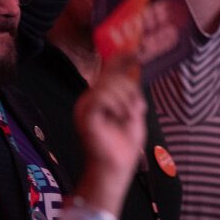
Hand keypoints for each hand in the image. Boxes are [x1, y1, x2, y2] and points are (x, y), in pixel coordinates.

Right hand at [75, 56, 146, 178]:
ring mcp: (85, 107)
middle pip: (112, 77)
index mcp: (101, 97)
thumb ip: (132, 91)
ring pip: (108, 85)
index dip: (119, 59)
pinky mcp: (85, 115)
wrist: (115, 168)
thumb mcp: (133, 111)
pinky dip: (117, 105)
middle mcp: (90, 99)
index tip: (133, 51)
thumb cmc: (124, 144)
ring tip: (128, 117)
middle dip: (129, 90)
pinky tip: (120, 118)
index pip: (108, 71)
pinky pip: (102, 97)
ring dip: (126, 101)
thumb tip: (135, 66)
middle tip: (135, 109)